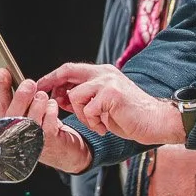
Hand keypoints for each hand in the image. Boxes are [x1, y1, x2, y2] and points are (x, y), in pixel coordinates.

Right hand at [0, 68, 89, 172]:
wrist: (65, 150)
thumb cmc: (43, 128)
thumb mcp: (25, 109)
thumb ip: (11, 92)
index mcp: (8, 124)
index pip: (1, 104)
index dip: (0, 87)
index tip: (2, 72)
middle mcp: (16, 135)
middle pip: (13, 114)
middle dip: (21, 96)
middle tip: (29, 84)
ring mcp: (30, 141)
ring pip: (30, 119)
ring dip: (38, 102)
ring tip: (42, 96)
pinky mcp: (46, 142)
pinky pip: (48, 122)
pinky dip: (51, 110)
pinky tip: (52, 107)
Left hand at [38, 62, 185, 145]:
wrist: (156, 121)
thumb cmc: (130, 116)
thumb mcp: (103, 104)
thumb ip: (84, 98)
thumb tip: (59, 97)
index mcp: (102, 73)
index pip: (70, 69)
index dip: (52, 78)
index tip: (39, 87)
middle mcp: (104, 73)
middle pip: (68, 71)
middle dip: (52, 85)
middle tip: (48, 101)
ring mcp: (108, 82)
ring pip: (76, 96)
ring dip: (81, 115)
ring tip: (97, 123)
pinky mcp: (112, 94)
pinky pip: (89, 110)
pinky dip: (94, 123)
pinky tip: (105, 126)